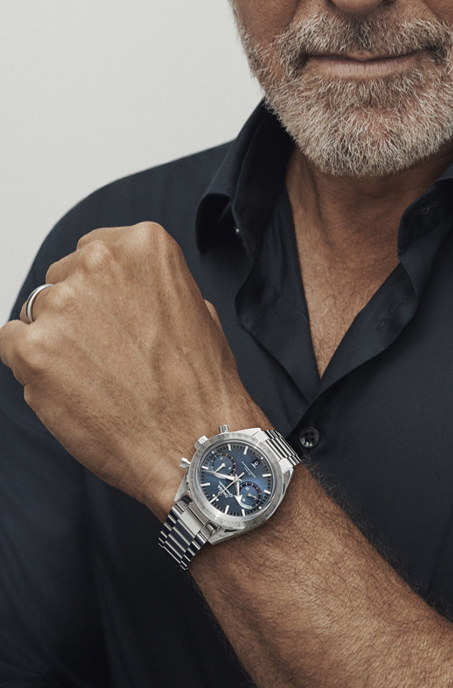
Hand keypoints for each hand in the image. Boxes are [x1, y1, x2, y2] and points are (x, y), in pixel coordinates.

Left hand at [0, 222, 265, 516]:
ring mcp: (63, 304)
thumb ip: (148, 284)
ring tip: (94, 375)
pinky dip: (31, 365)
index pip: (93, 251)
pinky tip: (69, 385)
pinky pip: (10, 343)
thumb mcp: (194, 306)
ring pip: (36, 312)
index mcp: (142, 244)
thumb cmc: (198, 384)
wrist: (194, 443)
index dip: (102, 290)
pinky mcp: (33, 349)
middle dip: (78, 312)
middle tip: (107, 352)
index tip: (112, 313)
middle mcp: (99, 263)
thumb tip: (121, 290)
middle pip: (62, 278)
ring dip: (56, 340)